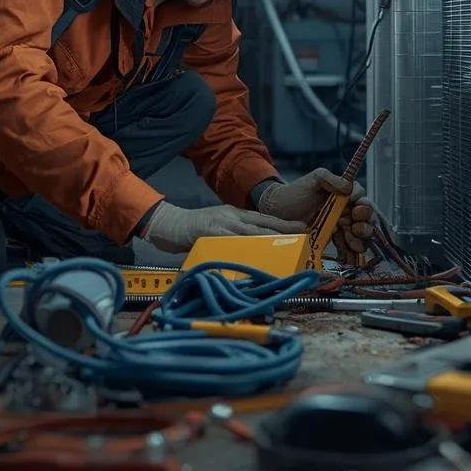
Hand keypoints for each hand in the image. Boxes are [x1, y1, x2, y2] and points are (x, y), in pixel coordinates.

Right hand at [140, 202, 305, 253]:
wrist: (168, 223)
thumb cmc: (191, 229)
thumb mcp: (216, 227)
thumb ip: (232, 235)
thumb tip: (251, 248)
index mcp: (234, 214)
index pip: (262, 218)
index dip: (282, 222)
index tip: (300, 227)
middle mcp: (231, 216)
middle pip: (262, 223)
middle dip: (283, 228)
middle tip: (302, 233)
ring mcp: (222, 224)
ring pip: (252, 231)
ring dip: (270, 238)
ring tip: (287, 244)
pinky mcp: (211, 233)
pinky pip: (232, 242)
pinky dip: (245, 249)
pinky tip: (257, 255)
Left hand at [257, 170, 375, 263]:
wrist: (276, 211)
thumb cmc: (295, 192)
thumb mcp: (313, 179)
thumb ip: (329, 178)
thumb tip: (348, 186)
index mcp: (343, 195)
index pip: (362, 200)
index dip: (364, 206)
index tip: (357, 210)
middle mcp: (344, 210)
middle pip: (365, 219)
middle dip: (365, 225)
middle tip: (356, 228)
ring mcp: (339, 226)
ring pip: (359, 235)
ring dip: (360, 240)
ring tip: (354, 244)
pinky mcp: (332, 239)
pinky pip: (347, 246)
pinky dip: (352, 252)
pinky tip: (351, 256)